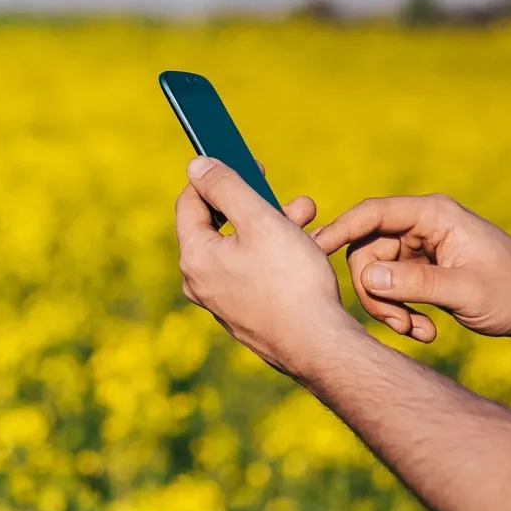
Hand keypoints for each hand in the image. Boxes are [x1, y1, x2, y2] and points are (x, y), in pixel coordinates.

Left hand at [175, 156, 358, 375]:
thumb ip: (226, 187)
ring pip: (242, 247)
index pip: (190, 202)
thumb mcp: (260, 221)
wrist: (320, 347)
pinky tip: (307, 247)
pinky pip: (254, 271)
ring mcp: (222, 300)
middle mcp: (200, 281)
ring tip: (307, 215)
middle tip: (287, 195)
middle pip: (219, 225)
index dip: (216, 176)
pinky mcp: (245, 313)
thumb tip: (196, 165)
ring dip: (274, 225)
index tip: (246, 163)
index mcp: (195, 257)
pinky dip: (276, 254)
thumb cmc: (291, 281)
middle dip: (256, 203)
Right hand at [312, 194, 510, 351]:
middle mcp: (420, 226)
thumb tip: (366, 279)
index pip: (373, 214)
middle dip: (375, 292)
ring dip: (389, 308)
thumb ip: (415, 283)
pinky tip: (424, 331)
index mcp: (433, 216)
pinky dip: (400, 312)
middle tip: (398, 325)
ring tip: (418, 332)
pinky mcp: (417, 269)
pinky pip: (389, 288)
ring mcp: (417, 248)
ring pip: (374, 274)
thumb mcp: (466, 290)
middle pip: (366, 251)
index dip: (340, 230)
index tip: (314, 250)